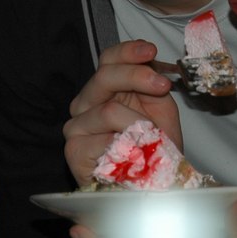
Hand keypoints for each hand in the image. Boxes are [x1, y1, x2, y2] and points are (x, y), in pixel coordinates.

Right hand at [63, 39, 181, 184]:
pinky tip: (135, 154)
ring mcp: (77, 126)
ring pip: (108, 110)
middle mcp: (86, 103)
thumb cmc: (155, 147)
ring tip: (153, 138)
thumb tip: (149, 61)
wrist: (152, 186)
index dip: (128, 51)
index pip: (109, 59)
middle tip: (162, 86)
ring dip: (139, 123)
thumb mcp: (161, 109)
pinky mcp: (74, 150)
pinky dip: (127, 146)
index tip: (150, 51)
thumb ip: (153, 85)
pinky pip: (103, 139)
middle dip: (136, 76)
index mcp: (106, 88)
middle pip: (104, 76)